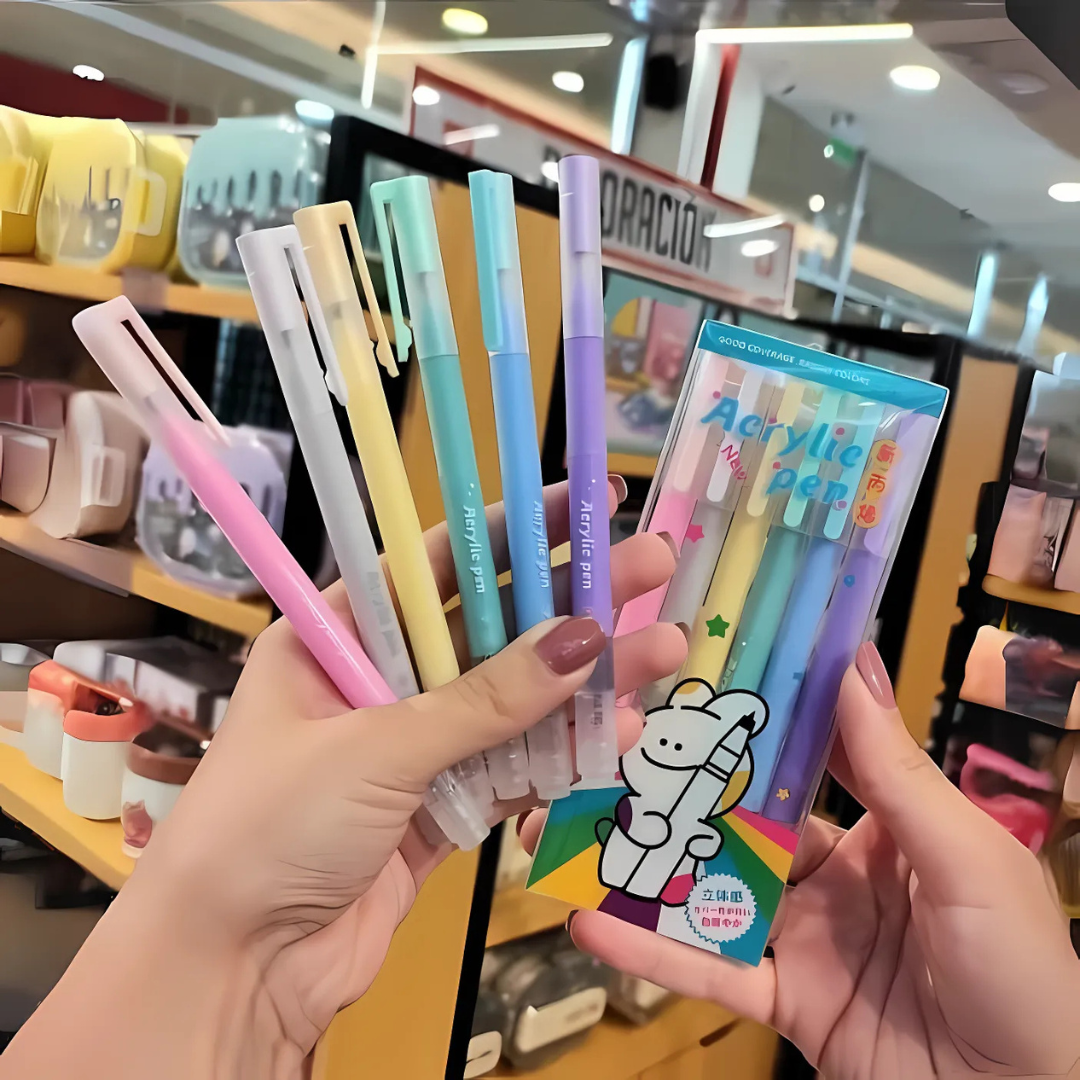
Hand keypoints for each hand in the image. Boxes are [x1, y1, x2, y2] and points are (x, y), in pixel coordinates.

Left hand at [95, 480, 683, 1075]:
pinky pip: (516, 767)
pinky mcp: (444, 809)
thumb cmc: (270, 829)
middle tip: (655, 566)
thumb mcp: (377, 748)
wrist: (232, 972)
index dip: (513, 531)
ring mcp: (415, 748)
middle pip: (491, 628)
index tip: (584, 502)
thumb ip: (486, 699)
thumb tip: (583, 638)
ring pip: (516, 700)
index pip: (437, 564)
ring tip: (666, 647)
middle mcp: (378, 680)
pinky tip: (625, 725)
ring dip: (587, 679)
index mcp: (335, 636)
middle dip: (572, 600)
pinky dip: (567, 751)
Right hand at [521, 642, 1079, 1079]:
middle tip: (601, 748)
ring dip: (645, 867)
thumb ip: (895, 771)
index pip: (807, 754)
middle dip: (676, 788)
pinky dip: (651, 953)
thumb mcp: (966, 860)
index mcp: (885, 824)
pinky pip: (710, 972)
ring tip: (571, 830)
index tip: (693, 668)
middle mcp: (834, 871)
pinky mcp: (783, 1001)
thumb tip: (849, 658)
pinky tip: (591, 925)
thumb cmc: (1023, 970)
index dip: (754, 715)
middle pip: (741, 820)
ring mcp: (803, 936)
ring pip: (711, 891)